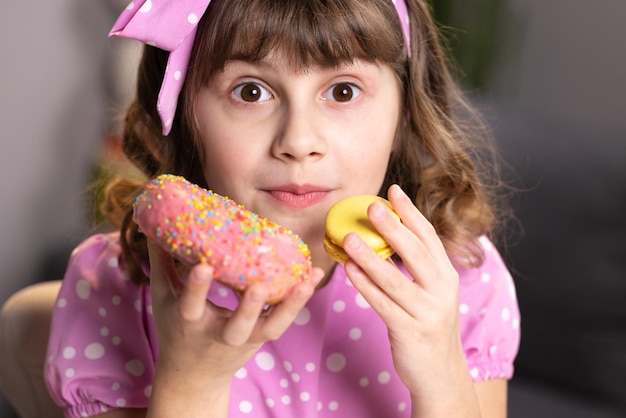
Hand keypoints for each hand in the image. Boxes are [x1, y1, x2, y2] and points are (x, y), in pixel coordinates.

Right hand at [147, 239, 323, 386]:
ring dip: (290, 306)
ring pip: (270, 328)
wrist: (194, 375)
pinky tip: (311, 279)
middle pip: (237, 327)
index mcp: (190, 323)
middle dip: (248, 309)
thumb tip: (155, 227)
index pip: (191, 306)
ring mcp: (244, 340)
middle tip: (258, 286)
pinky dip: (298, 302)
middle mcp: (218, 335)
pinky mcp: (262, 339)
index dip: (197, 288)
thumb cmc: (177, 329)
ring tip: (307, 280)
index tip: (203, 265)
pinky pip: (283, 322)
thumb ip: (162, 263)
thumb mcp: (164, 299)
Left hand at [342, 185, 477, 414]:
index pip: (429, 237)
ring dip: (370, 256)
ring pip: (395, 279)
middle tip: (371, 206)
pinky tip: (349, 270)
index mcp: (447, 275)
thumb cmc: (428, 325)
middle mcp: (442, 290)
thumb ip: (417, 266)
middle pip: (416, 252)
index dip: (411, 212)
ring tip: (349, 237)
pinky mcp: (410, 331)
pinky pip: (382, 304)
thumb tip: (388, 233)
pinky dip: (364, 286)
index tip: (393, 190)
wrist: (440, 373)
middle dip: (393, 227)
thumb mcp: (432, 292)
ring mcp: (427, 312)